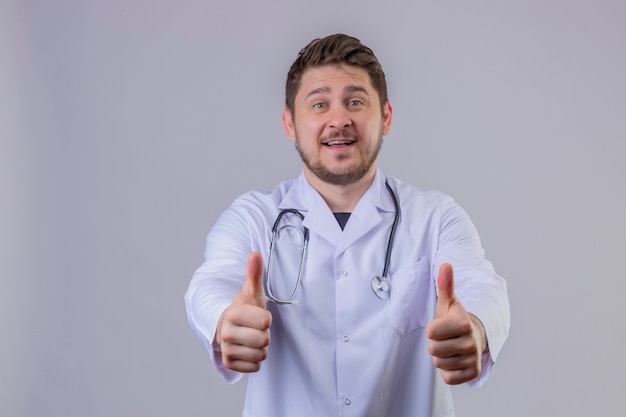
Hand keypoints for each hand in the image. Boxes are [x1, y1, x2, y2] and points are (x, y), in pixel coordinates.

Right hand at [215, 252, 271, 372]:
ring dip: (261, 348)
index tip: (257, 316)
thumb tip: (255, 253)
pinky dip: (256, 360)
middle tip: (255, 329)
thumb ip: (254, 274)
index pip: (266, 322)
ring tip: (251, 338)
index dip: (266, 319)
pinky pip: (256, 367)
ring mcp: (227, 350)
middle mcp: (226, 333)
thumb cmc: (244, 309)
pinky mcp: (229, 364)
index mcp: (232, 314)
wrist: (227, 327)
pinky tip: (248, 349)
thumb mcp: (251, 292)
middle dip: (265, 335)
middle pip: (265, 340)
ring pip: (262, 354)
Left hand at [426, 263, 486, 384]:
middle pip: (433, 350)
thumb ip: (445, 285)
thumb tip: (445, 265)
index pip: (431, 333)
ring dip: (441, 357)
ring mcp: (473, 359)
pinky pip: (448, 378)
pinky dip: (448, 371)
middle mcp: (471, 342)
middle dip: (435, 344)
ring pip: (439, 364)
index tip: (441, 326)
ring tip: (450, 348)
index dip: (432, 329)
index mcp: (464, 323)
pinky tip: (454, 360)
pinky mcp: (473, 374)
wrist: (474, 337)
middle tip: (445, 338)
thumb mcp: (448, 302)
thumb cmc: (455, 319)